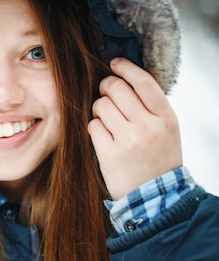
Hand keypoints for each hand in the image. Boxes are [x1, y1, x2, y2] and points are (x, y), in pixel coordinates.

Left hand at [88, 57, 181, 200]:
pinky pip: (92, 125)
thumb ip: (151, 105)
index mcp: (166, 118)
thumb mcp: (168, 129)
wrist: (155, 197)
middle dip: (106, 86)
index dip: (126, 68)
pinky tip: (103, 136)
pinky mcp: (109, 155)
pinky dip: (94, 127)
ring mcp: (128, 141)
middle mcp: (148, 127)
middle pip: (117, 89)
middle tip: (106, 93)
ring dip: (99, 108)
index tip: (115, 64)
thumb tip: (124, 78)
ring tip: (107, 119)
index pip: (144, 81)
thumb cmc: (159, 158)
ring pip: (101, 105)